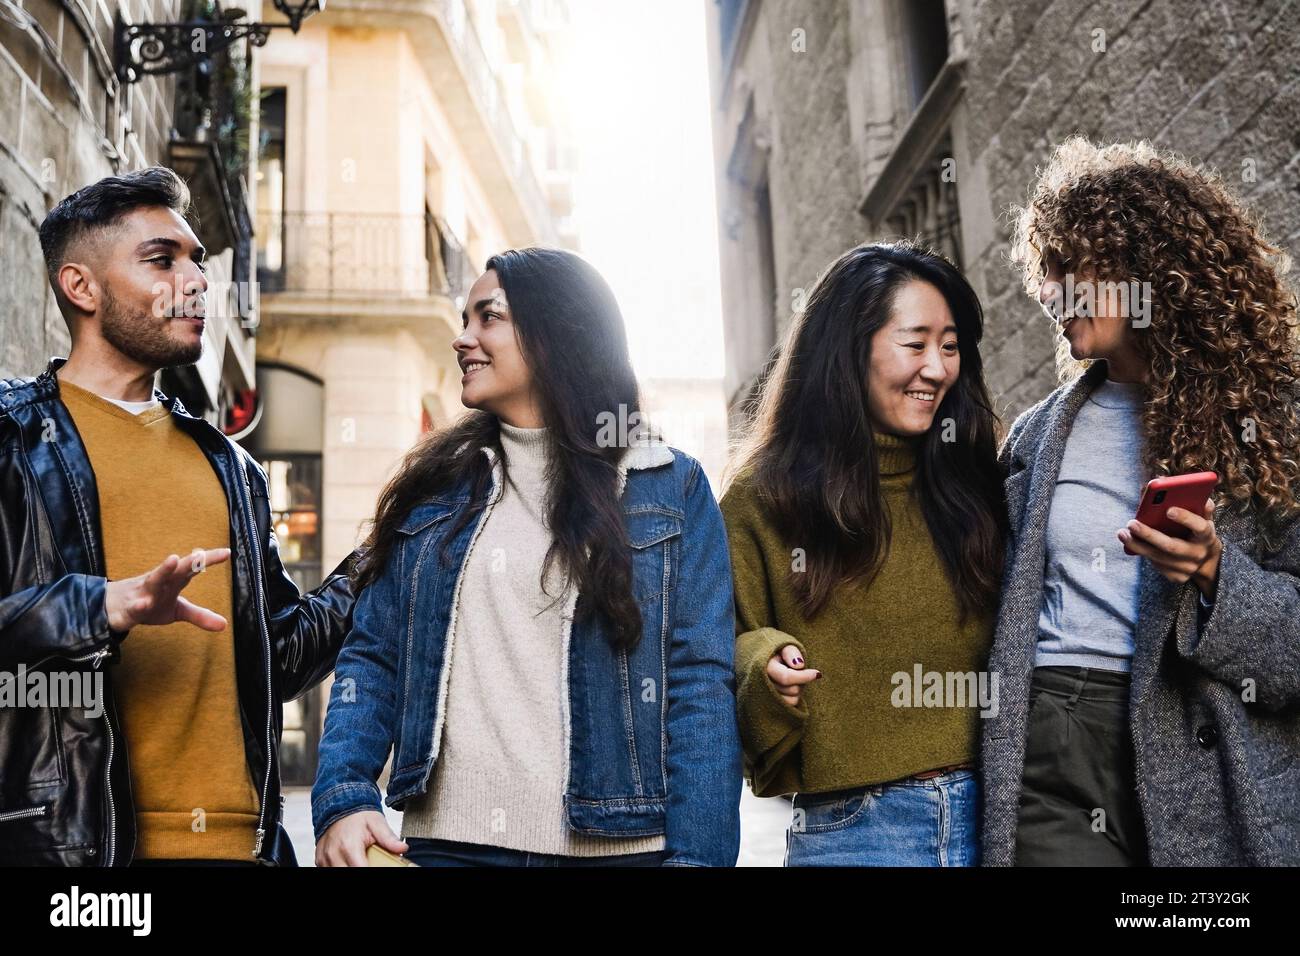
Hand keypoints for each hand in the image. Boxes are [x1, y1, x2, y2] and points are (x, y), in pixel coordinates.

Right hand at [104, 548, 230, 632]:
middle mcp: (161, 582)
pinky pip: (133, 606)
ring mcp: (143, 593)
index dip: (208, 560)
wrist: (113, 607)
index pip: (193, 568)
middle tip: (202, 554)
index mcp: (174, 581)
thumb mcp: (178, 610)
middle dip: (190, 561)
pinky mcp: (129, 608)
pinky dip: (137, 605)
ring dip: (163, 570)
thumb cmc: (150, 602)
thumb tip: (224, 625)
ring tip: (173, 559)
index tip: (227, 552)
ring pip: (153, 579)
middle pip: (176, 569)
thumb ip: (200, 615)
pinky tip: (142, 604)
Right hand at [315, 810, 408, 866]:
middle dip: (361, 868)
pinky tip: (348, 861)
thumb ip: (388, 838)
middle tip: (371, 862)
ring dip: (349, 868)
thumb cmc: (358, 815)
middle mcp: (334, 854)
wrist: (340, 803)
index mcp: (349, 846)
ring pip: (336, 872)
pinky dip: (339, 867)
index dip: (370, 870)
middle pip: (348, 873)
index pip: (360, 870)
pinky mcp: (319, 859)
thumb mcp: (377, 823)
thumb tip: (402, 848)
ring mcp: (324, 858)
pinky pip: (327, 869)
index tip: (377, 866)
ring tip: (360, 860)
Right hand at [766, 643, 820, 707]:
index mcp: (762, 667)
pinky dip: (794, 697)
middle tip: (799, 671)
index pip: (786, 677)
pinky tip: (790, 687)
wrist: (766, 659)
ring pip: (792, 700)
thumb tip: (799, 665)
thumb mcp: (784, 645)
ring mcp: (765, 697)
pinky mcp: (771, 705)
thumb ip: (791, 652)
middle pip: (792, 689)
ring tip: (794, 678)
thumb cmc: (778, 651)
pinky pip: (790, 705)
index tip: (818, 673)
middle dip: (801, 681)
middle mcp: (761, 684)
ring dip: (797, 689)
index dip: (804, 676)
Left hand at [1117, 499, 1222, 596]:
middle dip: (1149, 535)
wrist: (1207, 560)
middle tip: (1131, 523)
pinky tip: (1130, 542)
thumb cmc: (1198, 530)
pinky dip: (1142, 552)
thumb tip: (1175, 484)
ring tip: (1122, 532)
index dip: (1186, 518)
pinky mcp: (1177, 577)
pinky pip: (1155, 565)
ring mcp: (1188, 568)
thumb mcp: (1202, 516)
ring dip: (1137, 544)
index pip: (1200, 527)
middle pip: (1171, 546)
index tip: (1168, 509)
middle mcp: (1198, 554)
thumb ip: (1194, 502)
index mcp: (1207, 535)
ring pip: (1158, 557)